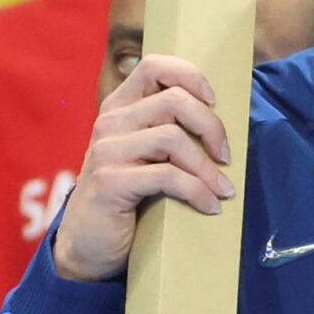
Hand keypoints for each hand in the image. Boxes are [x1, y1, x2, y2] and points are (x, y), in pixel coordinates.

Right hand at [51, 54, 235, 282]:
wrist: (87, 247)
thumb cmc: (127, 200)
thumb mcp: (144, 158)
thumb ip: (166, 133)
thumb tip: (221, 126)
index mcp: (119, 108)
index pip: (154, 66)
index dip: (190, 76)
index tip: (215, 102)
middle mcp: (110, 123)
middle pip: (174, 100)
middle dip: (211, 127)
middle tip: (226, 156)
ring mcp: (106, 151)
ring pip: (173, 138)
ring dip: (207, 167)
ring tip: (223, 190)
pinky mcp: (110, 182)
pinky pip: (167, 176)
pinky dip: (197, 191)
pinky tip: (210, 207)